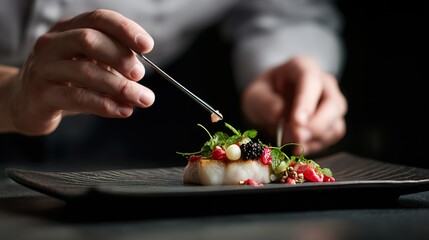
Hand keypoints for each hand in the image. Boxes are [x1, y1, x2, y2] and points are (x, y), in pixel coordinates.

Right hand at [3, 9, 154, 135]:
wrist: (26, 104)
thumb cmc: (66, 83)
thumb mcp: (91, 68)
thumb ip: (114, 70)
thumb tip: (143, 84)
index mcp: (68, 30)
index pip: (98, 19)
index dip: (125, 30)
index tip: (147, 46)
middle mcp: (53, 43)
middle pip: (89, 40)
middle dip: (120, 56)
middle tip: (140, 75)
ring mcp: (44, 68)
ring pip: (85, 71)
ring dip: (120, 86)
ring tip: (143, 98)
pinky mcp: (41, 95)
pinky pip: (77, 97)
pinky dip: (105, 104)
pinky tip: (123, 110)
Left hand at [241, 56, 346, 154]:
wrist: (269, 104)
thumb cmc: (263, 96)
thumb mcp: (254, 95)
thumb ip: (264, 102)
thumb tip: (279, 113)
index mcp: (302, 67)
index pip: (311, 80)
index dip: (306, 102)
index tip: (297, 122)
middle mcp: (323, 83)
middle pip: (333, 104)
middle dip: (316, 125)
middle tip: (296, 138)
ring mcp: (332, 102)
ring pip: (335, 123)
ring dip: (314, 138)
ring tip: (289, 141)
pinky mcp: (333, 122)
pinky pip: (332, 136)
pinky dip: (315, 145)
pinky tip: (297, 145)